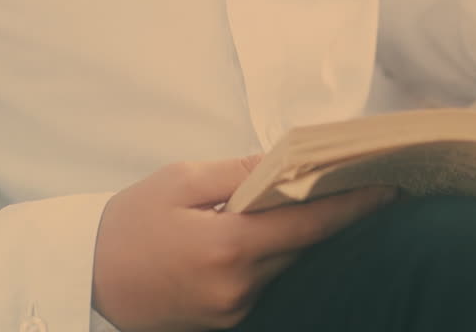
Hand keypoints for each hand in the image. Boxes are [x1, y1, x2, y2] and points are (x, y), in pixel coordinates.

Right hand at [92, 157, 395, 330]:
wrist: (89, 277)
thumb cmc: (130, 221)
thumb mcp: (179, 180)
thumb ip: (237, 173)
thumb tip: (284, 161)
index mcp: (227, 247)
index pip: (306, 225)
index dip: (351, 207)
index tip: (386, 190)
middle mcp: (238, 287)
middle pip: (303, 247)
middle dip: (333, 216)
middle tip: (363, 181)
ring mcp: (233, 311)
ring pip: (287, 266)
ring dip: (305, 235)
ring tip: (327, 198)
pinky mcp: (226, 322)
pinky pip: (267, 283)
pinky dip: (279, 255)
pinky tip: (283, 229)